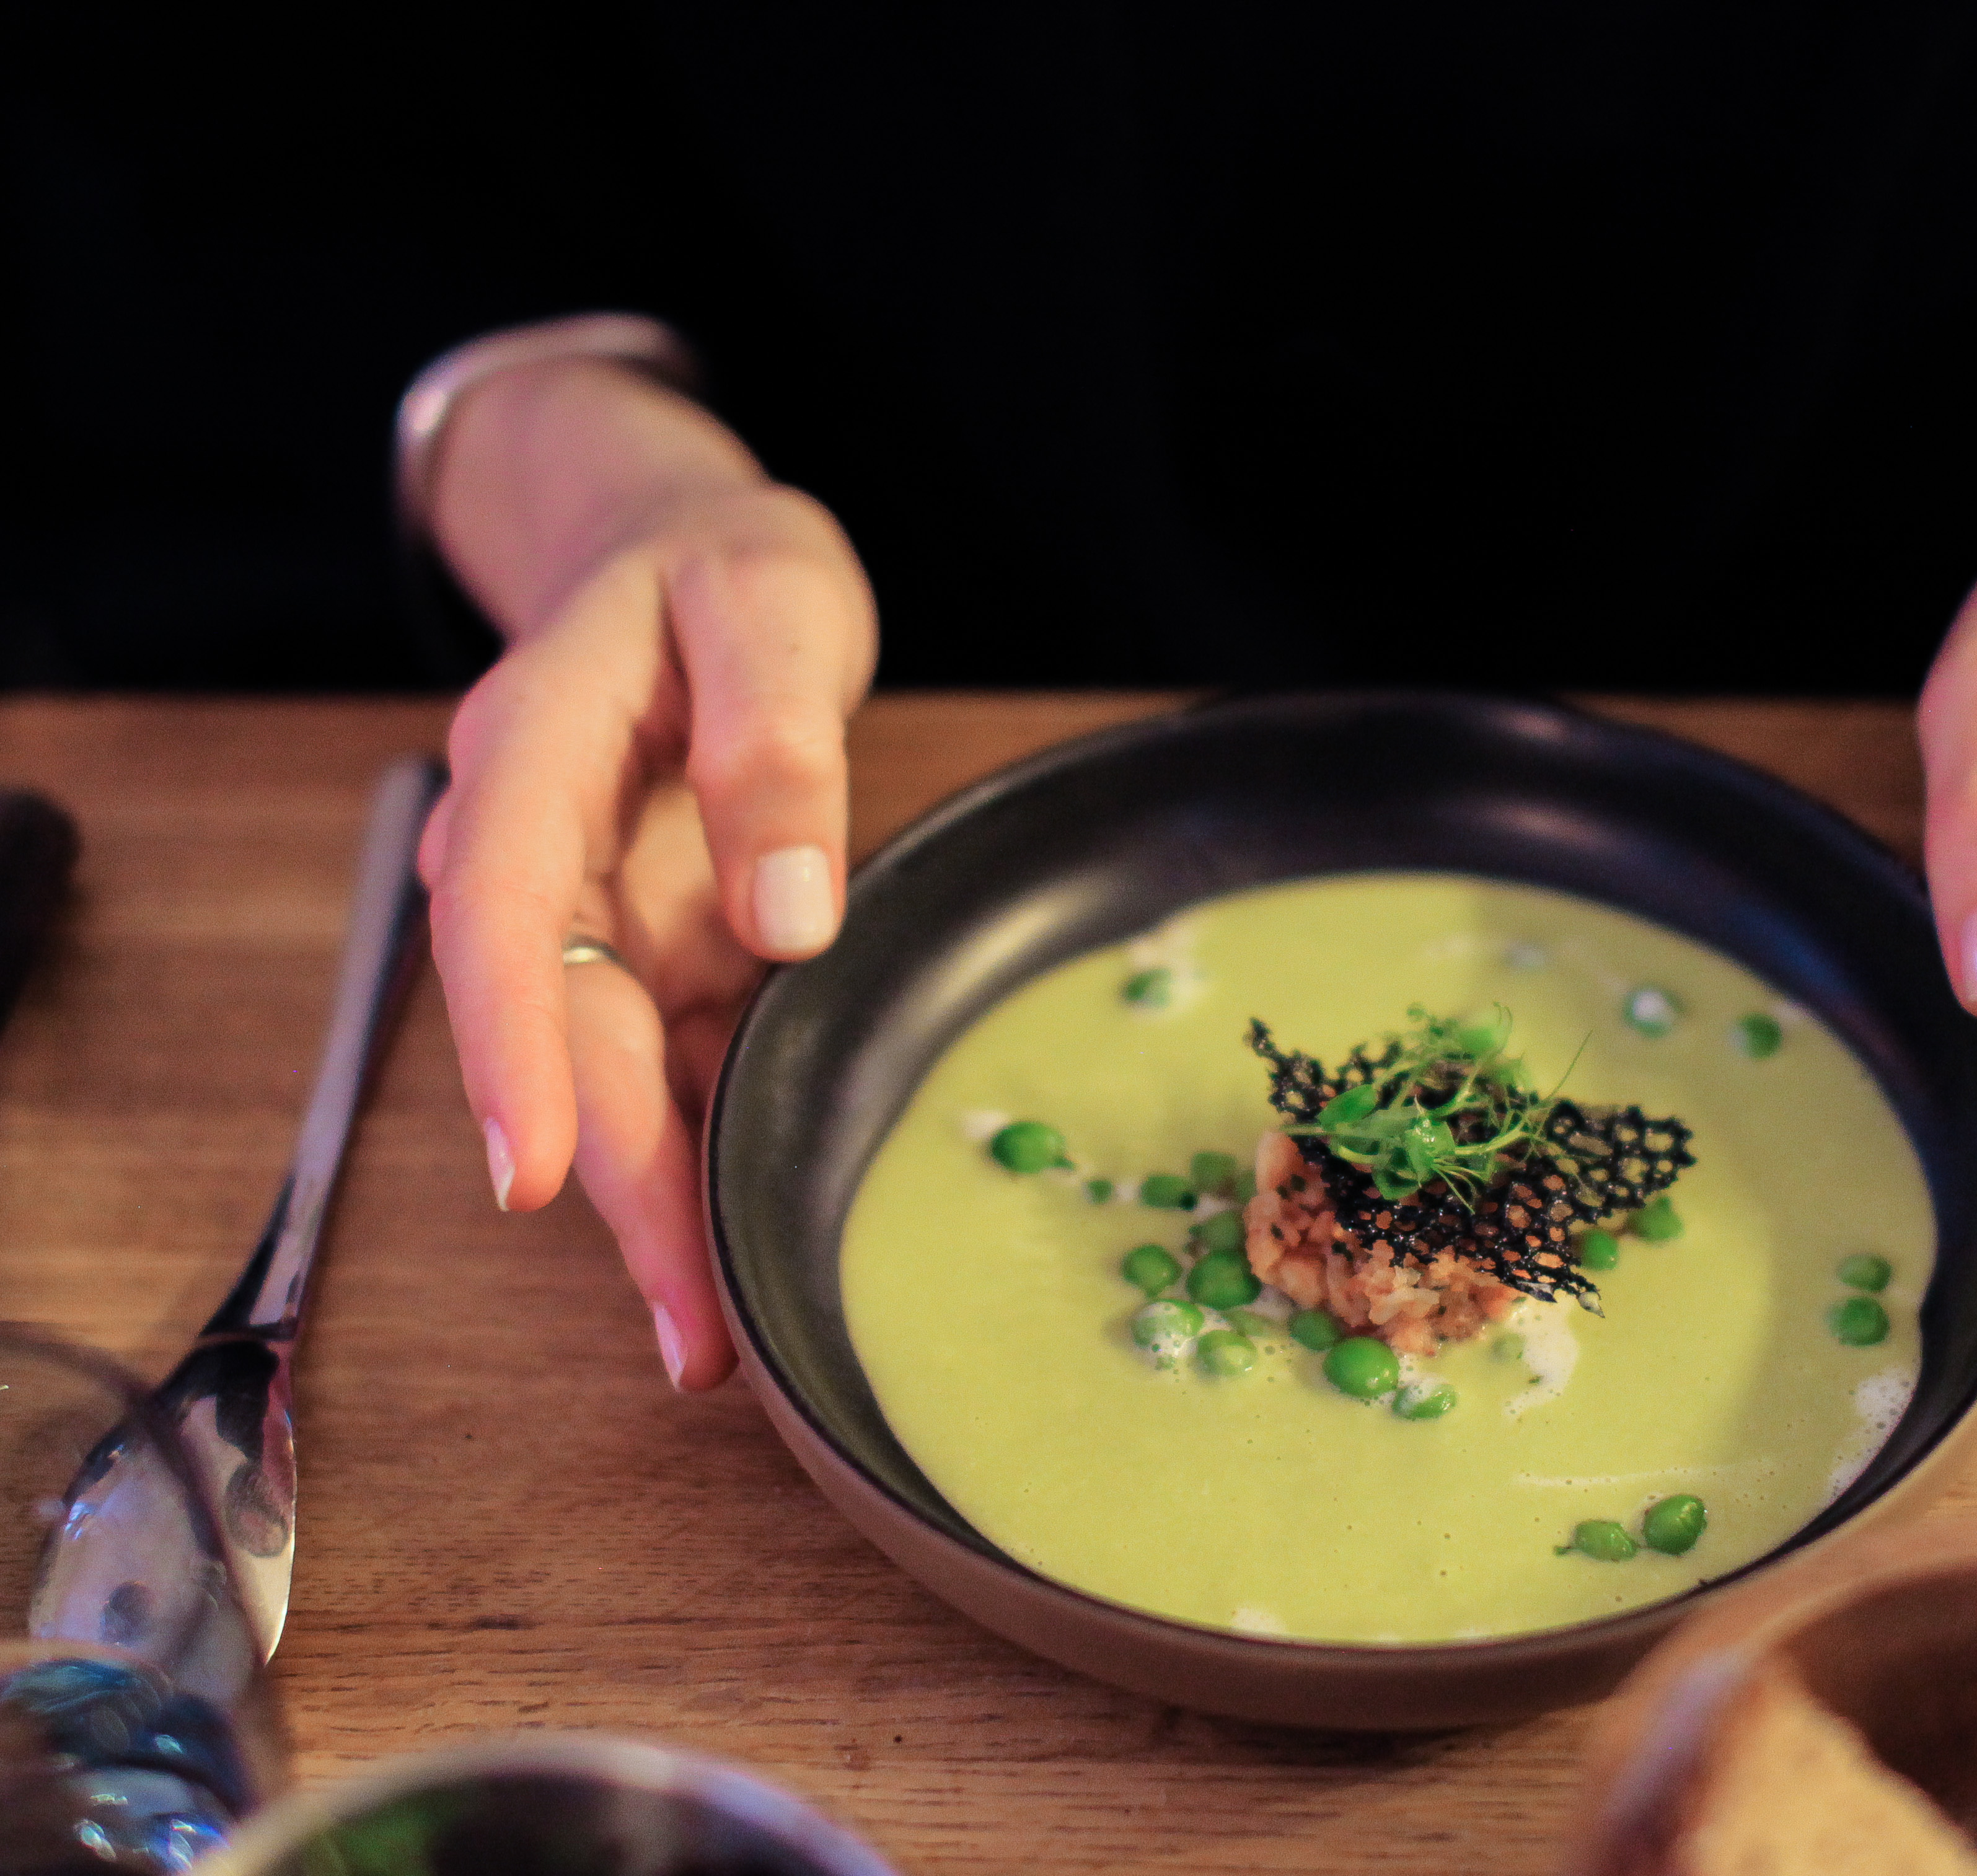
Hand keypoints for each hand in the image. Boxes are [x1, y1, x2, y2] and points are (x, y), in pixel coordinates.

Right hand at [416, 354, 876, 1387]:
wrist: (687, 554)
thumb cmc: (725, 569)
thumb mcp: (773, 606)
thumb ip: (778, 749)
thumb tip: (787, 917)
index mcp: (532, 753)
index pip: (500, 912)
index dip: (512, 1050)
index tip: (535, 1175)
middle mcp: (539, 852)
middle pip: (558, 1031)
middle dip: (610, 1184)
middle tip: (686, 1329)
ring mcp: (594, 909)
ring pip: (606, 1072)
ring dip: (652, 1202)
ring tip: (713, 1342)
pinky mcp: (653, 944)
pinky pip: (669, 1058)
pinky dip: (702, 1147)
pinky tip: (743, 1248)